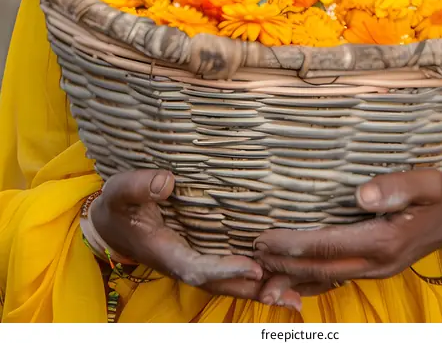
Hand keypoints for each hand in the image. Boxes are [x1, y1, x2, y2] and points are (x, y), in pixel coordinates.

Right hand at [90, 169, 272, 300]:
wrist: (110, 222)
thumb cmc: (118, 205)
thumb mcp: (120, 191)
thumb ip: (139, 186)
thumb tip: (167, 182)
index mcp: (165, 251)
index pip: (199, 267)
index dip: (226, 269)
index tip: (254, 268)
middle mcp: (183, 263)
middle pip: (221, 283)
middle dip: (253, 289)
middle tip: (289, 292)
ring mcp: (193, 261)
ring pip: (228, 281)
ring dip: (259, 290)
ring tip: (295, 296)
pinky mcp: (201, 254)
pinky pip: (228, 271)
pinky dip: (253, 279)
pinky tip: (281, 281)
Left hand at [253, 169, 441, 300]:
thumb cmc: (439, 195)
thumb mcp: (426, 183)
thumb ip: (396, 187)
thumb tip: (361, 193)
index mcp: (385, 241)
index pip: (329, 245)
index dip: (294, 243)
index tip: (265, 236)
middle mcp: (377, 262)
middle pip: (320, 267)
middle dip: (284, 261)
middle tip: (251, 249)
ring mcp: (375, 270)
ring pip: (325, 279)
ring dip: (291, 276)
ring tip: (260, 270)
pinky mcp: (373, 270)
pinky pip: (336, 280)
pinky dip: (309, 282)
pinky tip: (288, 282)